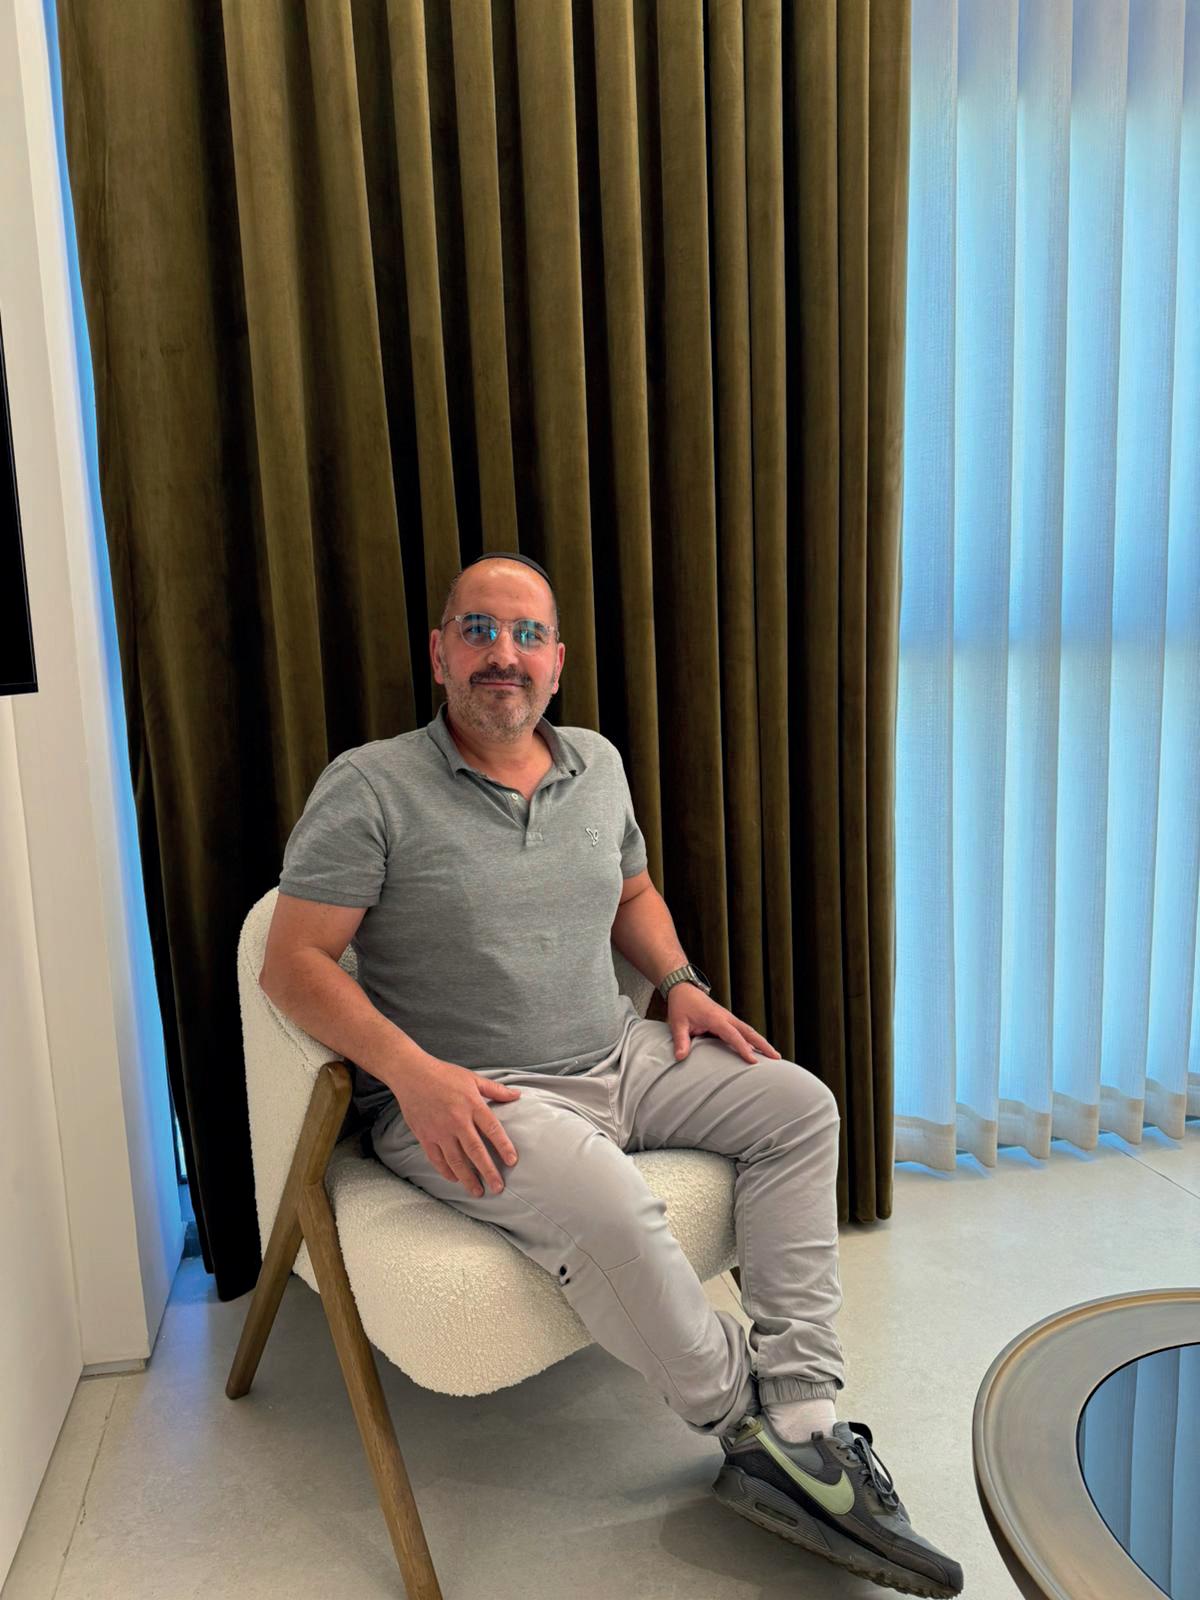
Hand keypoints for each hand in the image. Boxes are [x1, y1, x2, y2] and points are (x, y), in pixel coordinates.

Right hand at [393, 1056, 521, 1197]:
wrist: (411, 1074)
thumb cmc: (444, 1074)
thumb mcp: (472, 1078)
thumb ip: (495, 1090)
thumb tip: (517, 1095)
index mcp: (472, 1105)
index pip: (492, 1129)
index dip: (503, 1146)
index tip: (512, 1161)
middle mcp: (457, 1121)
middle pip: (476, 1151)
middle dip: (488, 1171)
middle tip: (498, 1188)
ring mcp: (440, 1131)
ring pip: (456, 1160)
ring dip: (468, 1178)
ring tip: (478, 1191)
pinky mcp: (425, 1136)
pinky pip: (437, 1159)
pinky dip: (446, 1171)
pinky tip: (455, 1179)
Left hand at [666, 984, 781, 1063]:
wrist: (684, 988)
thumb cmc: (681, 1005)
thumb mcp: (677, 1023)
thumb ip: (681, 1040)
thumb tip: (680, 1058)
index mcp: (716, 1018)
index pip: (733, 1035)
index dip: (743, 1048)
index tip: (753, 1061)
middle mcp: (726, 1017)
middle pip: (749, 1032)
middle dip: (763, 1045)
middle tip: (777, 1058)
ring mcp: (728, 1018)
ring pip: (749, 1031)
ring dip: (762, 1042)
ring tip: (775, 1056)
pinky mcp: (727, 1020)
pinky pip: (743, 1030)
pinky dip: (753, 1039)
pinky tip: (759, 1049)